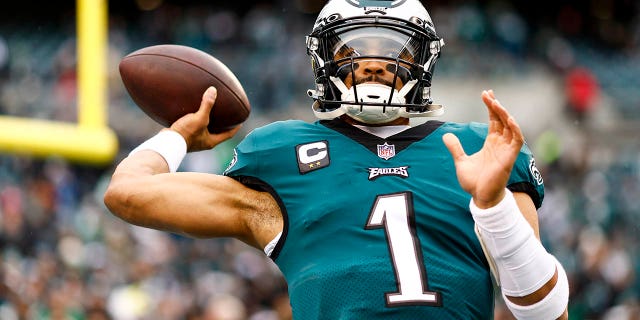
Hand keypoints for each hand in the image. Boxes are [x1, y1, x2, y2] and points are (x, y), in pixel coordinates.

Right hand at [170, 86, 240, 151]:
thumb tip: (213, 90)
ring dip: (208, 121)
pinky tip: (193, 112)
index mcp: (212, 141)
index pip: (229, 134)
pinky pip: (194, 126)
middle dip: (223, 124)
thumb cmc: (186, 133)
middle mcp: (204, 142)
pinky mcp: (186, 136)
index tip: (241, 121)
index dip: (236, 127)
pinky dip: (196, 119)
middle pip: (218, 132)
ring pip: (205, 129)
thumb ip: (207, 105)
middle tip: (227, 114)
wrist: (167, 142)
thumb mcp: (199, 118)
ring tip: (211, 111)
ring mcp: (195, 140)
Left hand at [443, 90, 524, 207]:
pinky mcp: (509, 157)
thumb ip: (455, 147)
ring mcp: (506, 150)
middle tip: (488, 94)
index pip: (494, 120)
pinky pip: (517, 140)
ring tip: (495, 102)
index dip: (491, 107)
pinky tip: (509, 118)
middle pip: (502, 120)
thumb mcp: (461, 160)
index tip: (486, 94)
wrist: (480, 197)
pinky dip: (515, 129)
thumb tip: (446, 135)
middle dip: (496, 105)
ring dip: (504, 113)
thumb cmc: (474, 182)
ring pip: (510, 126)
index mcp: (491, 143)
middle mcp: (500, 144)